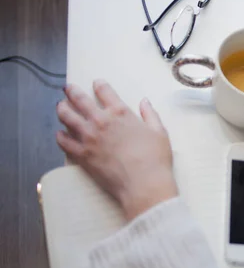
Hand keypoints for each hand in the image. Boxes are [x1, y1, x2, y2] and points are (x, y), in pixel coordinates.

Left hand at [56, 80, 176, 220]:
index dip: (99, 85)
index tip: (97, 83)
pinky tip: (60, 134)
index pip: (104, 91)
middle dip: (72, 91)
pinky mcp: (81, 155)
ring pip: (67, 117)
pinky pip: (63, 141)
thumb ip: (150, 114)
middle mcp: (100, 121)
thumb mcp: (159, 132)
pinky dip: (60, 136)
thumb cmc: (155, 158)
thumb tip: (144, 101)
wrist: (143, 183)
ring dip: (62, 109)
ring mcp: (88, 137)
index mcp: (120, 113)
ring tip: (61, 106)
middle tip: (68, 88)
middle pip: (79, 99)